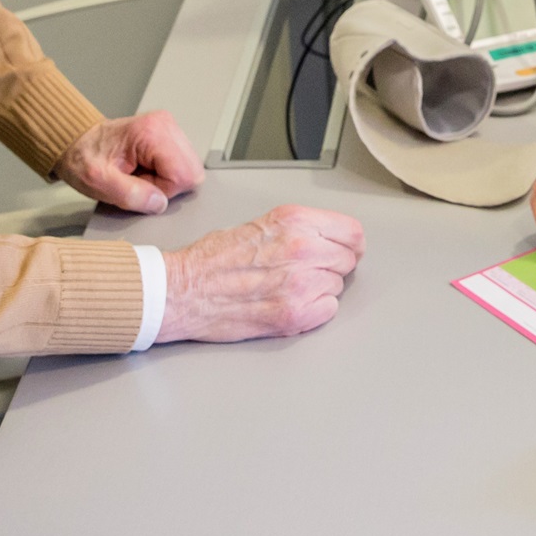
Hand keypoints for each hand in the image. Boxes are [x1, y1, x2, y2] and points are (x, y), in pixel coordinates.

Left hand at [51, 112, 203, 213]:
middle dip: (166, 185)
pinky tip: (144, 168)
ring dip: (165, 179)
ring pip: (189, 169)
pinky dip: (164, 173)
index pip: (184, 175)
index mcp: (152, 132)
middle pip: (192, 172)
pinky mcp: (168, 135)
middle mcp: (165, 125)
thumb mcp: (98, 182)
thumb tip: (159, 203)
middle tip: (139, 180)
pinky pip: (182, 165)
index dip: (162, 189)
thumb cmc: (84, 157)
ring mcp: (169, 128)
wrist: (76, 142)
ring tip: (139, 173)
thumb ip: (130, 195)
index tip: (138, 184)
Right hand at [158, 205, 366, 342]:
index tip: (347, 249)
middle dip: (331, 265)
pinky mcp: (294, 314)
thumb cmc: (211, 260)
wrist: (183, 291)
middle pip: (347, 260)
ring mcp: (300, 284)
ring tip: (287, 286)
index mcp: (294, 221)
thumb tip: (329, 239)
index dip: (350, 243)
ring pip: (336, 286)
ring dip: (319, 288)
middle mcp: (301, 249)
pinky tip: (288, 303)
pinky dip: (313, 310)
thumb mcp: (260, 223)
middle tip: (306, 270)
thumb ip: (299, 229)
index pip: (352, 232)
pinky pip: (327, 310)